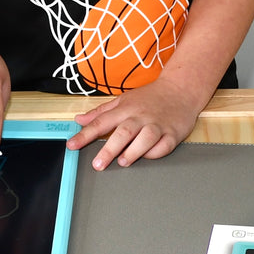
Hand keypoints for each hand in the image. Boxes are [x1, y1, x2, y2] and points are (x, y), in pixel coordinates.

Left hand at [68, 77, 200, 169]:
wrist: (181, 89)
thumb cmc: (151, 97)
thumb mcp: (123, 99)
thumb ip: (100, 112)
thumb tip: (78, 120)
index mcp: (126, 108)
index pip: (101, 122)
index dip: (85, 135)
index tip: (72, 145)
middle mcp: (140, 117)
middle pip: (123, 132)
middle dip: (109, 149)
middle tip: (98, 164)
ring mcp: (157, 125)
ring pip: (145, 139)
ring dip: (133, 151)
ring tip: (122, 162)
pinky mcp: (173, 133)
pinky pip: (164, 146)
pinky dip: (155, 153)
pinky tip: (147, 156)